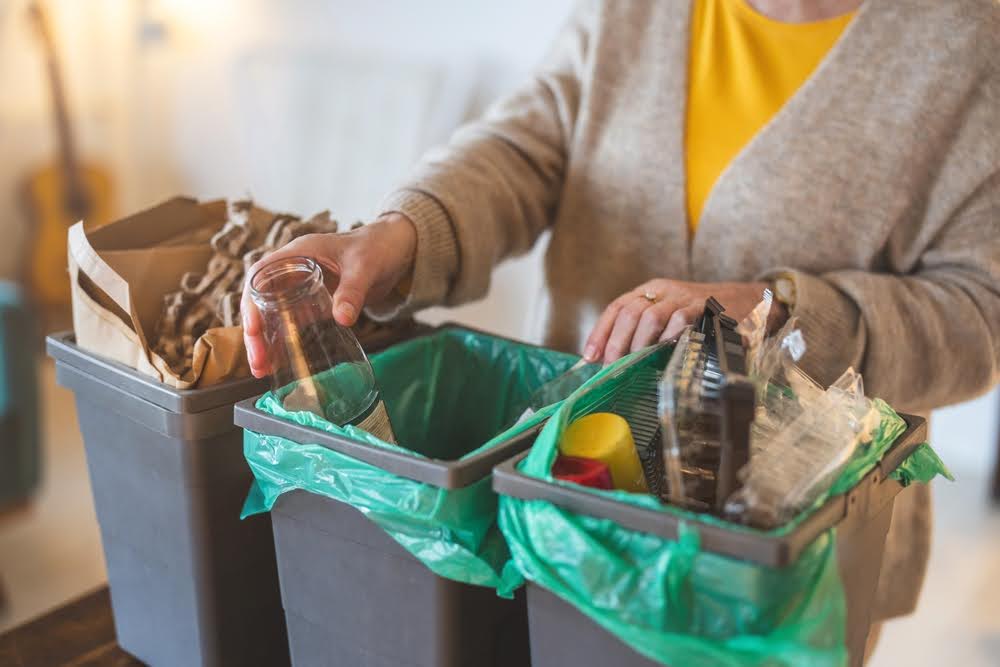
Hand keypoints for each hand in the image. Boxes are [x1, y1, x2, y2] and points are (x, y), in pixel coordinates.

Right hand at [241, 213, 416, 376]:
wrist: (395, 249)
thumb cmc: (377, 246)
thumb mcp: (365, 267)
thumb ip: (353, 291)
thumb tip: (342, 319)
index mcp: (299, 252)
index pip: (260, 274)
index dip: (251, 300)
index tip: (253, 328)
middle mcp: (293, 269)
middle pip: (261, 300)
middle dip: (255, 332)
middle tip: (259, 362)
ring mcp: (302, 286)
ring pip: (273, 314)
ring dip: (266, 340)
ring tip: (263, 369)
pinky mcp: (314, 302)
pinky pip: (293, 321)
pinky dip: (285, 340)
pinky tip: (282, 362)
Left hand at [583, 279, 783, 363]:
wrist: (748, 301)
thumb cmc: (702, 316)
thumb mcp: (670, 316)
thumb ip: (643, 333)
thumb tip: (609, 361)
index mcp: (651, 290)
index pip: (617, 307)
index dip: (600, 332)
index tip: (589, 356)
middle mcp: (664, 291)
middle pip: (629, 312)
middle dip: (615, 341)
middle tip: (611, 365)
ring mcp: (685, 298)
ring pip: (650, 316)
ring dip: (639, 343)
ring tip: (634, 363)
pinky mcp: (705, 309)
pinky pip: (680, 321)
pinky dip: (668, 339)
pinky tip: (664, 353)